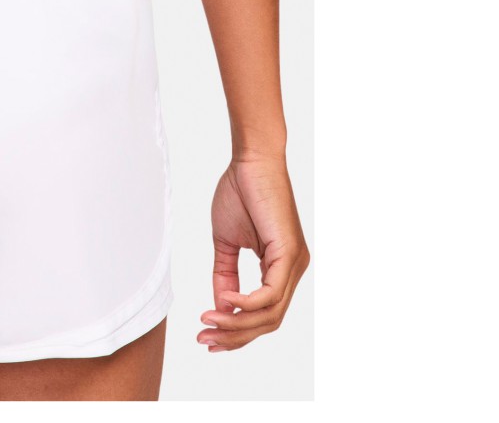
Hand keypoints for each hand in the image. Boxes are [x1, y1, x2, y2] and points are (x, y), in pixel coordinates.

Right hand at [198, 153, 308, 351]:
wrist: (251, 159)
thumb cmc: (240, 192)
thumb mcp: (227, 242)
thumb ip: (225, 275)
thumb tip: (220, 309)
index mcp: (280, 269)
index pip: (262, 315)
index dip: (235, 332)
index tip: (207, 337)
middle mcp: (293, 271)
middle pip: (267, 321)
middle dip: (234, 336)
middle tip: (203, 339)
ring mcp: (295, 264)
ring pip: (270, 314)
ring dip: (237, 324)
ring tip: (208, 323)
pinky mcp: (290, 254)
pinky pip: (271, 294)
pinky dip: (247, 303)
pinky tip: (225, 303)